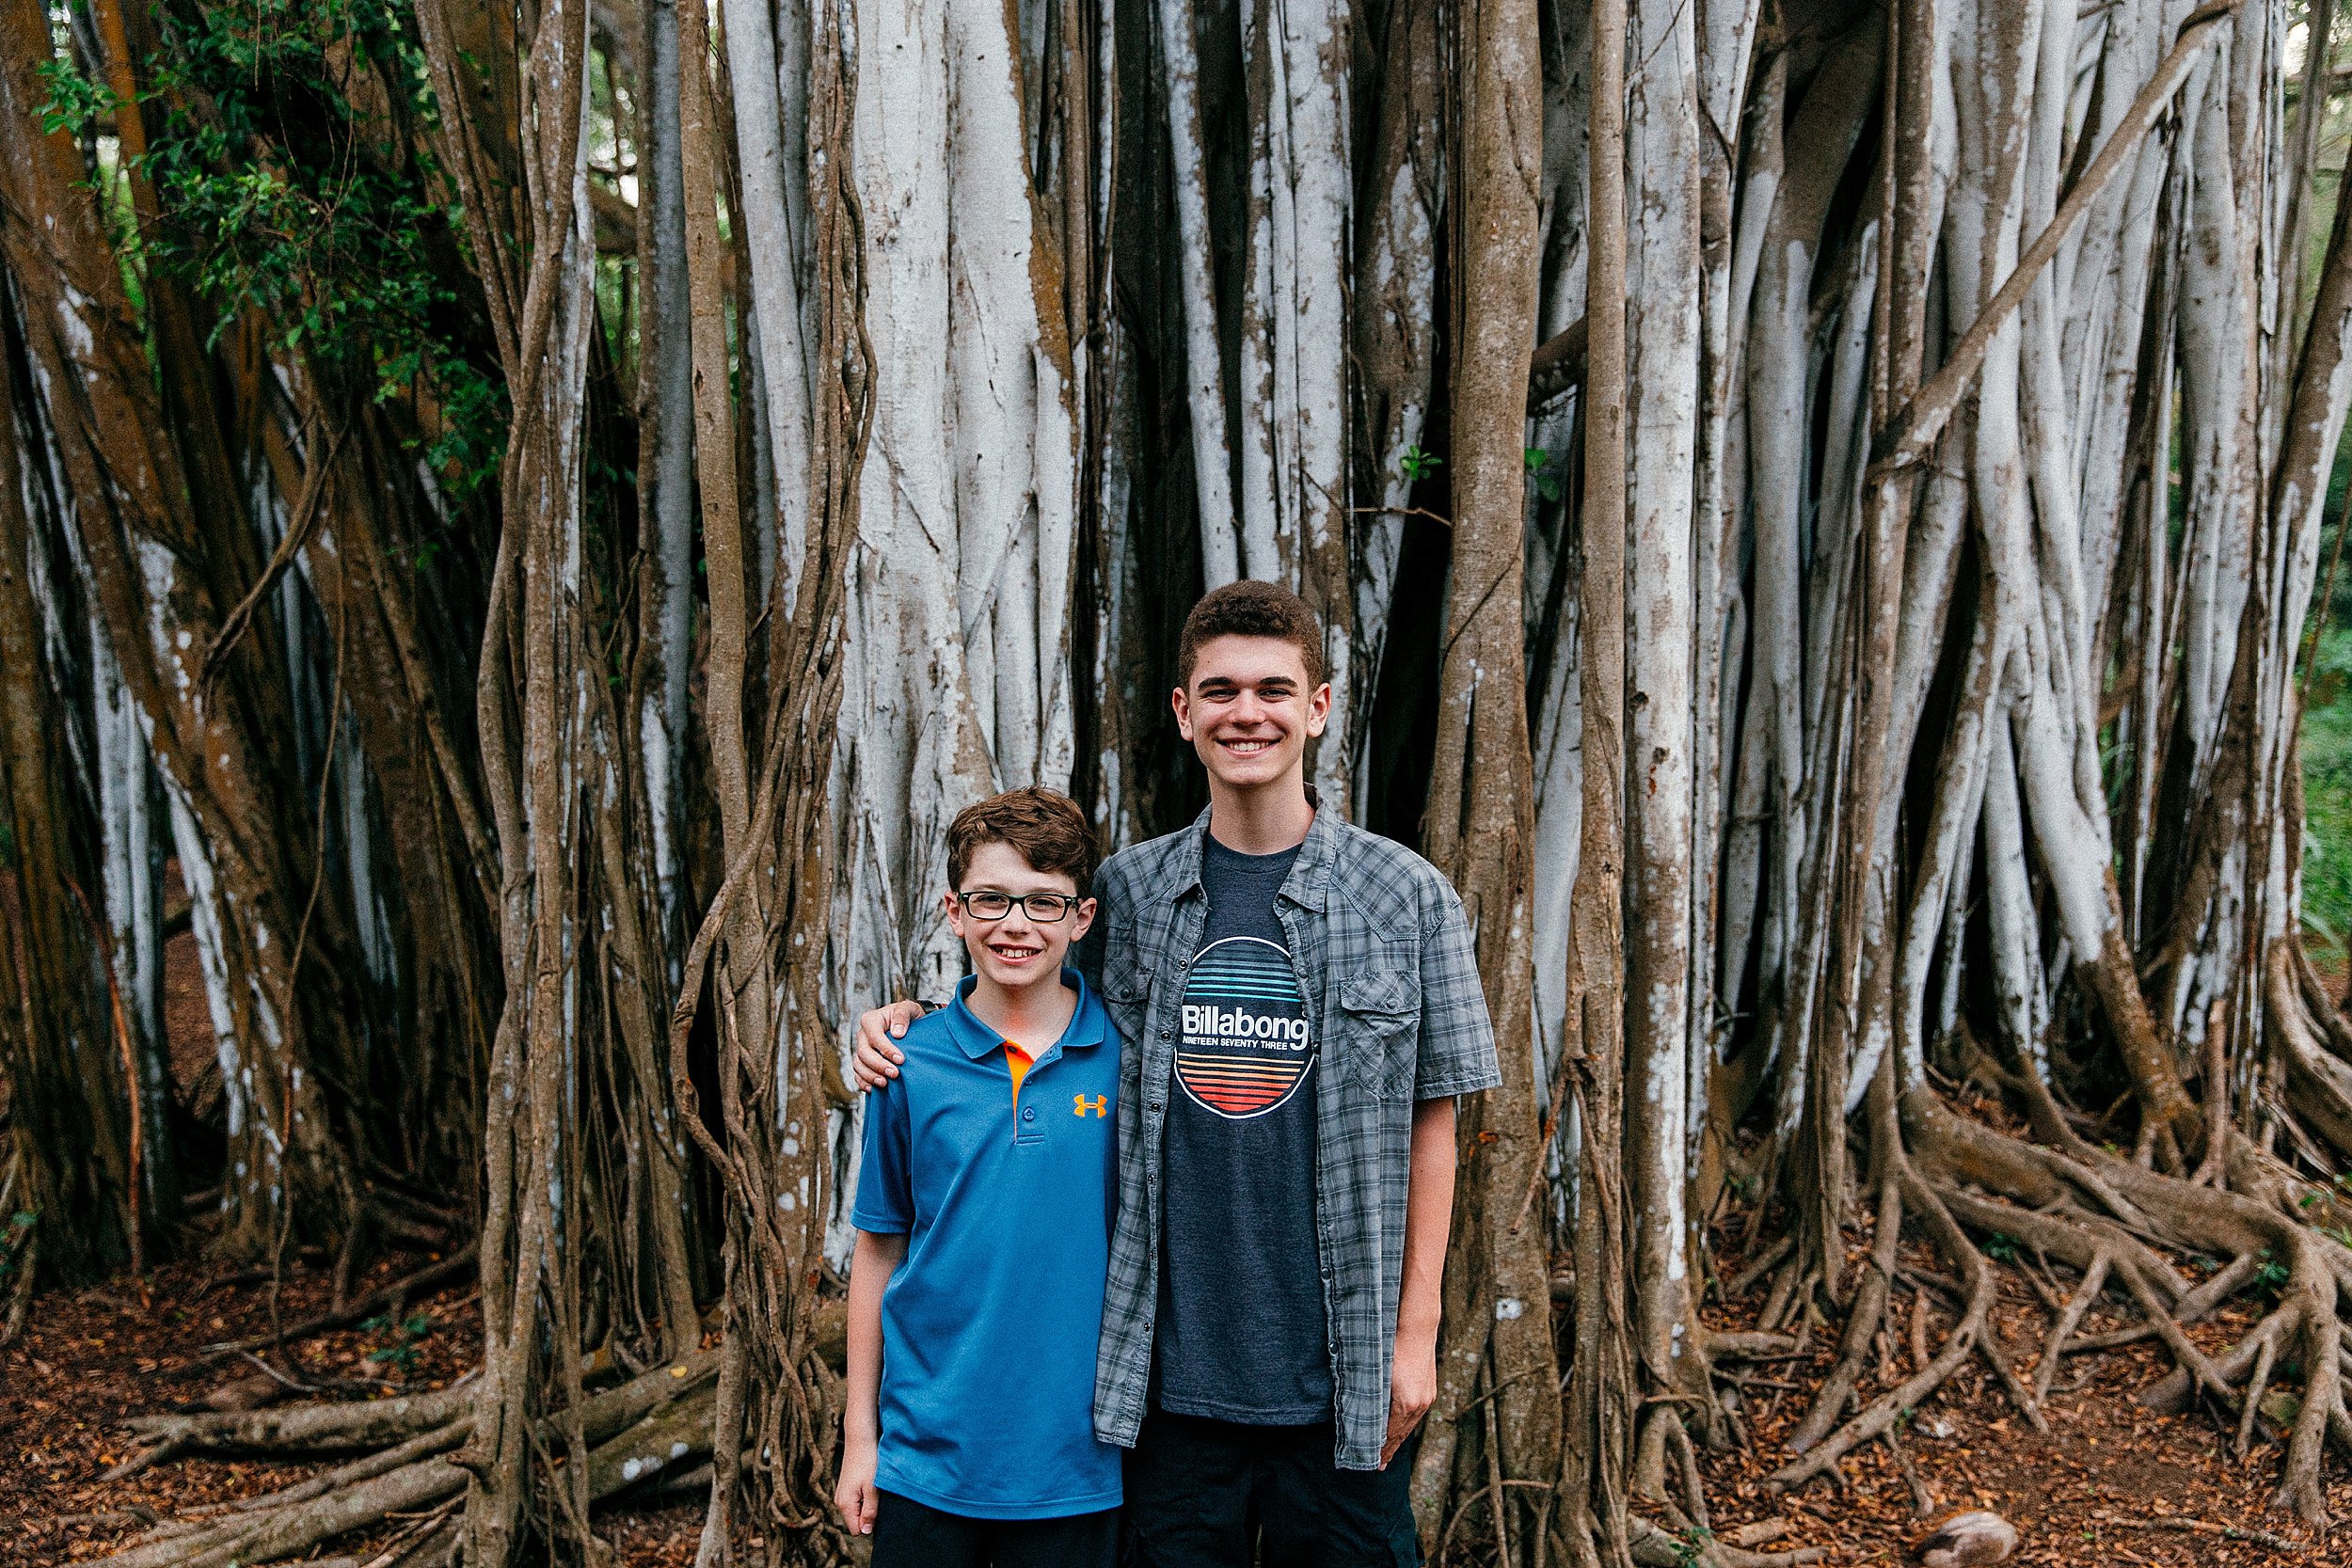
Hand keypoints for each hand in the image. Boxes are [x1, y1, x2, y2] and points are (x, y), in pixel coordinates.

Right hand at [835, 1434, 879, 1533]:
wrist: (860, 1439)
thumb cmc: (868, 1462)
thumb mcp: (873, 1489)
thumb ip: (869, 1511)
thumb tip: (866, 1531)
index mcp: (845, 1505)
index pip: (856, 1530)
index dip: (869, 1525)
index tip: (878, 1510)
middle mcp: (840, 1502)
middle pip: (856, 1522)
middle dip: (869, 1516)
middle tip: (878, 1498)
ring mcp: (842, 1494)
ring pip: (857, 1511)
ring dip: (868, 1506)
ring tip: (874, 1490)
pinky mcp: (846, 1487)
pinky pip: (856, 1502)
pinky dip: (865, 1498)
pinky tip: (870, 1485)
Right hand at [853, 1001, 923, 1089]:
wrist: (909, 1026)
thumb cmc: (908, 1016)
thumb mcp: (908, 1009)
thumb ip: (902, 1016)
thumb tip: (897, 1033)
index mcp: (871, 1020)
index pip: (874, 1036)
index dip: (886, 1049)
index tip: (901, 1059)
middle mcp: (863, 1035)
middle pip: (864, 1053)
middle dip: (878, 1065)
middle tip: (895, 1074)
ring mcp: (861, 1049)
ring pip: (858, 1065)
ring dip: (870, 1076)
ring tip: (885, 1083)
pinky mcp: (863, 1062)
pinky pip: (857, 1074)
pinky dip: (863, 1083)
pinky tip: (873, 1089)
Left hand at [1382, 1329, 1436, 1467]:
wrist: (1417, 1328)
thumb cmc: (1392, 1347)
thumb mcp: (1378, 1373)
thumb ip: (1372, 1396)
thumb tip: (1362, 1413)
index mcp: (1406, 1403)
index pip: (1390, 1434)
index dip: (1381, 1449)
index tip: (1373, 1462)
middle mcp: (1420, 1404)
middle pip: (1402, 1434)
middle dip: (1390, 1450)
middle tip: (1380, 1466)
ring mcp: (1427, 1397)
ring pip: (1410, 1425)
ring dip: (1399, 1439)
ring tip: (1389, 1451)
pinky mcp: (1430, 1390)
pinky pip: (1417, 1415)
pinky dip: (1407, 1425)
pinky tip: (1402, 1427)